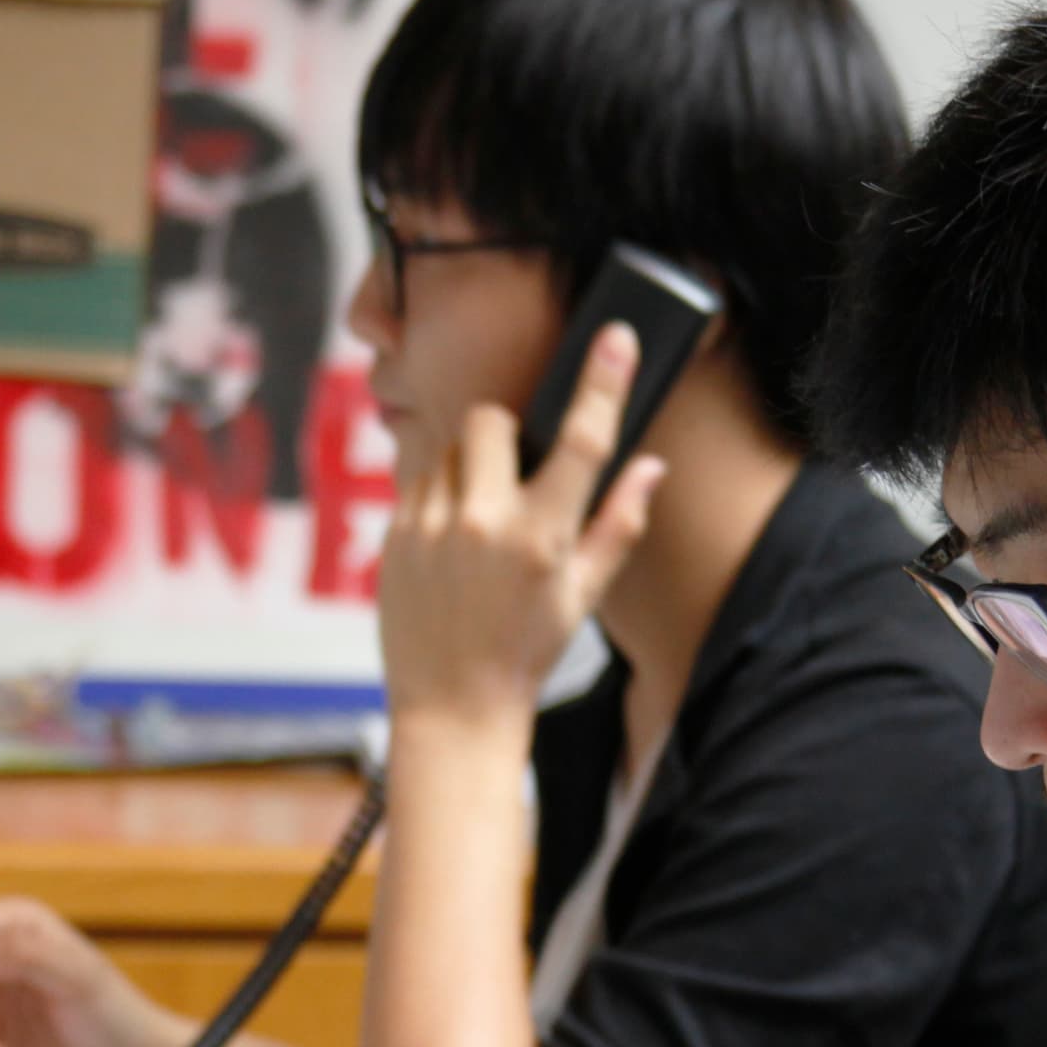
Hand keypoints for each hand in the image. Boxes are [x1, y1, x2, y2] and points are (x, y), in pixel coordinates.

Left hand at [376, 323, 668, 738]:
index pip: (583, 442)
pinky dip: (435, 497)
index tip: (616, 338)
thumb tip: (652, 467)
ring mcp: (433, 529)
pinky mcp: (395, 538)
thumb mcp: (583, 595)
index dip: (603, 383)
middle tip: (513, 475)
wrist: (453, 708)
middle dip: (503, 434)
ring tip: (477, 524)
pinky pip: (415, 482)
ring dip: (466, 469)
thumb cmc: (525, 652)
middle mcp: (485, 526)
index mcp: (543, 538)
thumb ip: (619, 525)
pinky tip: (447, 544)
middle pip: (490, 420)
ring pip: (446, 449)